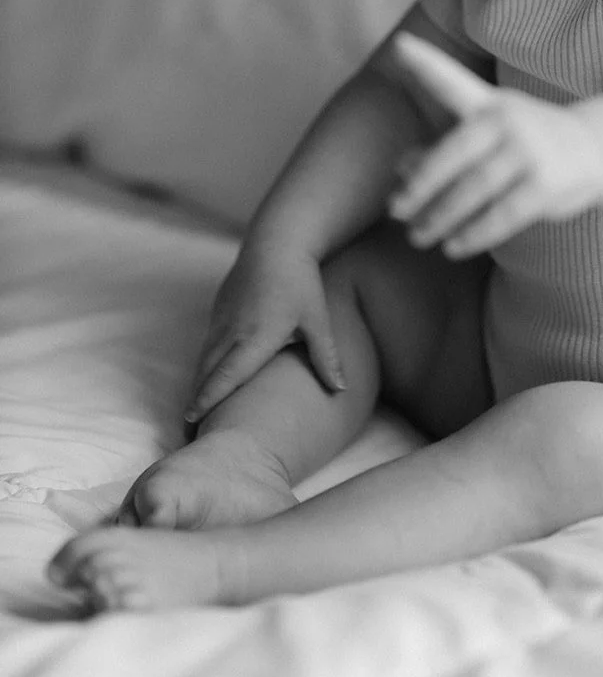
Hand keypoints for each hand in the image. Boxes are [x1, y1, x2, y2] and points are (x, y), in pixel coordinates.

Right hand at [185, 238, 344, 422]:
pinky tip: (203, 383)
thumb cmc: (302, 281)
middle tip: (187, 436)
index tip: (191, 421)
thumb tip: (341, 391)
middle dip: (195, 404)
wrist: (278, 240)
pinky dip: (201, 367)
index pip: (227, 375)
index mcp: (257, 336)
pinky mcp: (218, 310)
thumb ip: (326, 357)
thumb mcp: (317, 319)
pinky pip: (207, 344)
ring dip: (196, 387)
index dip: (208, 400)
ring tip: (191, 417)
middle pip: (207, 373)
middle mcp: (233, 330)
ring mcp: (222, 319)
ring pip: (203, 360)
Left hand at [387, 32, 602, 256]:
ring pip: (473, 190)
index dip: (426, 62)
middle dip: (420, 186)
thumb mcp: (489, 135)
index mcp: (489, 103)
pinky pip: (501, 216)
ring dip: (441, 218)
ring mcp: (529, 152)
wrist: (597, 150)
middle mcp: (508, 121)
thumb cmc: (527, 143)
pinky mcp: (546, 185)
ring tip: (419, 237)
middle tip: (396, 210)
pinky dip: (473, 234)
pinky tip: (454, 246)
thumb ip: (444, 149)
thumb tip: (401, 170)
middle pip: (453, 154)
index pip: (453, 80)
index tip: (399, 46)